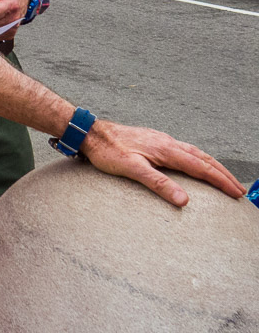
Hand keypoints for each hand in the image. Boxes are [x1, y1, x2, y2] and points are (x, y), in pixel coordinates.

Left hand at [81, 119, 245, 206]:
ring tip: (223, 177)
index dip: (220, 181)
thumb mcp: (132, 169)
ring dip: (211, 165)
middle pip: (202, 158)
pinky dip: (197, 158)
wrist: (92, 132)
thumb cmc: (108, 151)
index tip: (236, 193)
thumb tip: (184, 200)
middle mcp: (167, 142)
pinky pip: (183, 149)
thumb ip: (158, 184)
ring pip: (194, 152)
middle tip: (239, 189)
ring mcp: (161, 139)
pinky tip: (194, 162)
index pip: (200, 167)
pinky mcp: (153, 140)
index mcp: (165, 150)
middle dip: (222, 174)